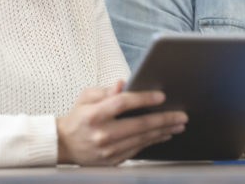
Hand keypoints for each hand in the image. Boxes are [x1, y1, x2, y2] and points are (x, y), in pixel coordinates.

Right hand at [55, 80, 188, 165]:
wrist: (63, 145)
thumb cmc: (78, 117)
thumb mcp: (86, 97)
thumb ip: (107, 90)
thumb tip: (124, 83)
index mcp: (94, 115)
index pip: (123, 103)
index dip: (144, 99)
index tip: (162, 96)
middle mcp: (101, 134)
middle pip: (139, 125)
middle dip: (164, 119)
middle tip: (181, 115)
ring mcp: (107, 150)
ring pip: (141, 139)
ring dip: (163, 132)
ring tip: (178, 125)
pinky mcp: (111, 161)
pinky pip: (137, 149)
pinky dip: (152, 141)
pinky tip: (163, 135)